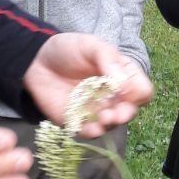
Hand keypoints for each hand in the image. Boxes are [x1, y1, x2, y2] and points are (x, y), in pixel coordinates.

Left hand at [23, 34, 151, 135]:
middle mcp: (113, 96)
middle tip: (115, 113)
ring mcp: (96, 110)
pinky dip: (93, 132)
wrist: (36, 60)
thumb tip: (124, 84)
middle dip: (125, 113)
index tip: (125, 90)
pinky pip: (90, 132)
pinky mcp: (78, 121)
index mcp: (122, 76)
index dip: (138, 93)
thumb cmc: (67, 50)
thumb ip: (108, 59)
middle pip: (130, 111)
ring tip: (103, 117)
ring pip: (112, 124)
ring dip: (110, 124)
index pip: (142, 90)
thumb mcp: (91, 45)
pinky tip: (91, 127)